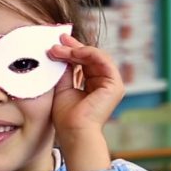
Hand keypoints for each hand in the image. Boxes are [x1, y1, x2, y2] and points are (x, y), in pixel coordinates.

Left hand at [48, 34, 122, 170]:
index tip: (56, 44)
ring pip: (95, 56)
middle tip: (58, 39)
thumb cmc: (66, 116)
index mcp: (94, 84)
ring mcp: (111, 83)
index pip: (84, 62)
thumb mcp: (62, 87)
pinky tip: (72, 52)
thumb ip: (65, 70)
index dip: (71, 51)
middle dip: (73, 47)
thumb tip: (59, 52)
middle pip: (90, 57)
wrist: (73, 131)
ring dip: (76, 50)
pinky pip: (102, 60)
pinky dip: (87, 53)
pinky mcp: (114, 84)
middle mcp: (104, 83)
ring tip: (59, 48)